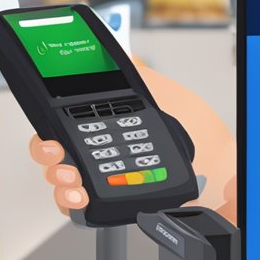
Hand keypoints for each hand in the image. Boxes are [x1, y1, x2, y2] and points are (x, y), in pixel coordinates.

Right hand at [30, 56, 237, 219]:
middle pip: (49, 155)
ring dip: (58, 180)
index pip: (57, 125)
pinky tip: (82, 196)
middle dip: (46, 155)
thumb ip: (133, 71)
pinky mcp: (103, 201)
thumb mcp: (156, 93)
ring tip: (75, 179)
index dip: (47, 130)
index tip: (51, 136)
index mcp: (94, 122)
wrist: (212, 159)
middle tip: (60, 154)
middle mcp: (89, 151)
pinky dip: (71, 203)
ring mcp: (95, 177)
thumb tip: (118, 53)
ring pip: (58, 181)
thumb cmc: (187, 128)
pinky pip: (73, 206)